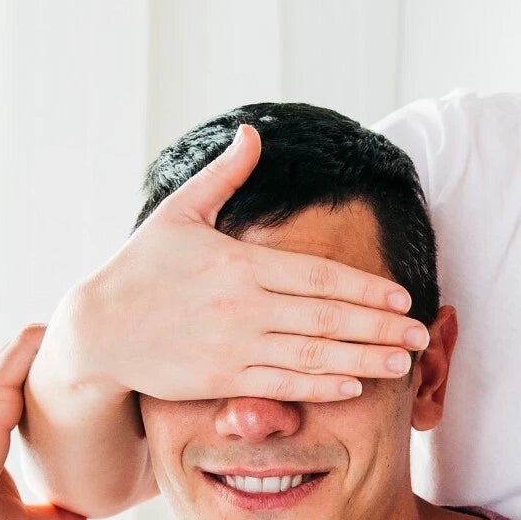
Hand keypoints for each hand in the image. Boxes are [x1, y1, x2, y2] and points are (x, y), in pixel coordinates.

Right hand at [0, 326, 91, 519]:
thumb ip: (54, 518)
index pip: (29, 383)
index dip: (63, 377)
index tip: (104, 371)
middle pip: (30, 357)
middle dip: (70, 349)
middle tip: (116, 340)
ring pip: (27, 347)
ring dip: (64, 338)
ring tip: (108, 328)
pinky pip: (21, 354)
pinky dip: (50, 342)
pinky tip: (89, 335)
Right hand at [74, 124, 429, 402]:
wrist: (97, 329)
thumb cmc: (140, 268)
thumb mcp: (178, 213)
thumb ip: (223, 177)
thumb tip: (252, 133)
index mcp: (239, 263)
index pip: (319, 277)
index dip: (366, 289)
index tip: (403, 299)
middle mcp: (242, 306)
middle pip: (327, 318)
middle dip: (381, 328)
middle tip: (422, 334)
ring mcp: (234, 346)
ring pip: (313, 355)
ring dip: (363, 360)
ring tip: (403, 363)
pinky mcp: (221, 379)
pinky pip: (282, 384)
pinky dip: (321, 386)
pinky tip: (354, 385)